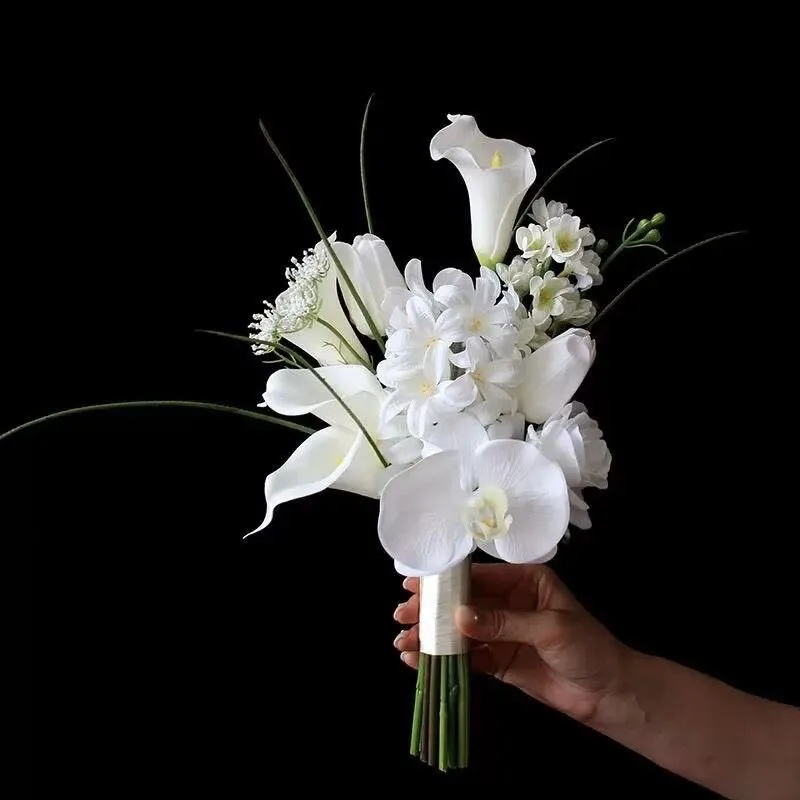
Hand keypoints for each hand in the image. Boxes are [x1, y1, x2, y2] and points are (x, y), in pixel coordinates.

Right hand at [394, 562, 633, 724]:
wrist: (609, 694)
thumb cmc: (588, 648)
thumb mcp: (549, 628)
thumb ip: (504, 622)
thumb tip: (460, 617)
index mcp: (524, 580)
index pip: (478, 576)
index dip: (446, 582)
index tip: (415, 585)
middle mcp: (508, 601)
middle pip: (462, 602)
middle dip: (431, 609)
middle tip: (402, 617)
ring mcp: (501, 632)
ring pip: (459, 630)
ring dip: (432, 636)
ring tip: (404, 643)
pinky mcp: (498, 660)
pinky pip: (467, 656)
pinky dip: (445, 659)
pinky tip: (421, 662)